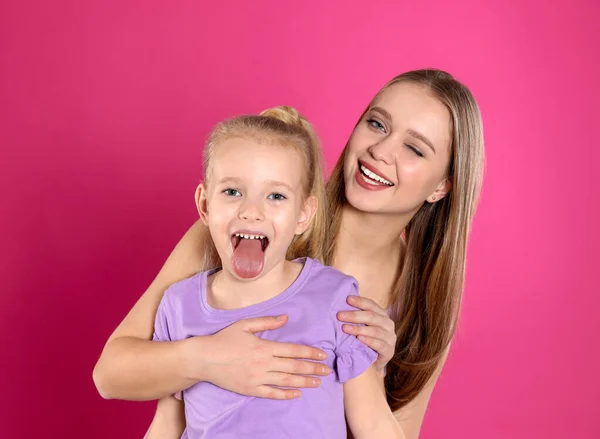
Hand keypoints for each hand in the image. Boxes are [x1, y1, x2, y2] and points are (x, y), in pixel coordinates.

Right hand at [188, 315, 331, 399]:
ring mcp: (257, 378)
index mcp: (264, 346)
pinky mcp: (250, 389)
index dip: (310, 352)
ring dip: (304, 381)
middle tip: (327, 370)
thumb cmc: (224, 339)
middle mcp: (264, 363)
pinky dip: (285, 394)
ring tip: (318, 382)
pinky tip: (297, 393)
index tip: (322, 355)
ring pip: (286, 381)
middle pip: (294, 366)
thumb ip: (267, 322)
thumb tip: (286, 318)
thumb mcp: (245, 324)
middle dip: (313, 368)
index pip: (293, 350)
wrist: (204, 359)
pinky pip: (271, 393)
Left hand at [337, 296, 395, 372]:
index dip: (360, 301)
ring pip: (375, 330)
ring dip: (359, 328)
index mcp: (382, 315)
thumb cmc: (365, 341)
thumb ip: (356, 317)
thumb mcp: (362, 326)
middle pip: (372, 317)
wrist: (373, 363)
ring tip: (345, 328)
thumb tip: (340, 305)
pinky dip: (369, 341)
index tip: (347, 299)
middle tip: (340, 315)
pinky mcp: (389, 351)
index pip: (371, 305)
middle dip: (354, 315)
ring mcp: (390, 338)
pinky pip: (380, 345)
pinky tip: (359, 339)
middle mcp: (388, 324)